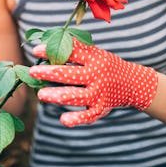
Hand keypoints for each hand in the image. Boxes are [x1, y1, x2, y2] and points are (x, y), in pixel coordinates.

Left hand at [29, 41, 157, 126]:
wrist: (132, 83)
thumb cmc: (104, 65)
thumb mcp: (94, 53)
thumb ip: (74, 51)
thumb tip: (45, 46)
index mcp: (94, 58)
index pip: (71, 53)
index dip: (53, 51)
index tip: (35, 50)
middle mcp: (97, 75)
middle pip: (71, 74)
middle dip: (51, 73)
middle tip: (33, 72)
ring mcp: (99, 93)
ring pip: (77, 96)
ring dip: (58, 96)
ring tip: (41, 95)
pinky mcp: (101, 108)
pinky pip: (88, 115)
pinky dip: (77, 119)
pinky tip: (63, 120)